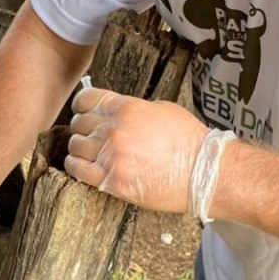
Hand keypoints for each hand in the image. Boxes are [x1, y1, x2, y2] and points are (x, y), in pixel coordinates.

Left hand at [65, 88, 207, 212]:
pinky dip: (76, 168)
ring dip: (80, 150)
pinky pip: (77, 170)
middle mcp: (114, 129)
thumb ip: (132, 109)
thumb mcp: (161, 110)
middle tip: (91, 138)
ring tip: (89, 155)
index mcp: (126, 107)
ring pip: (75, 146)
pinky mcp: (110, 179)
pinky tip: (85, 168)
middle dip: (83, 129)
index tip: (84, 114)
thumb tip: (113, 113)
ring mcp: (110, 154)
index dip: (82, 107)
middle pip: (78, 124)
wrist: (203, 173)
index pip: (85, 100)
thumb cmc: (189, 142)